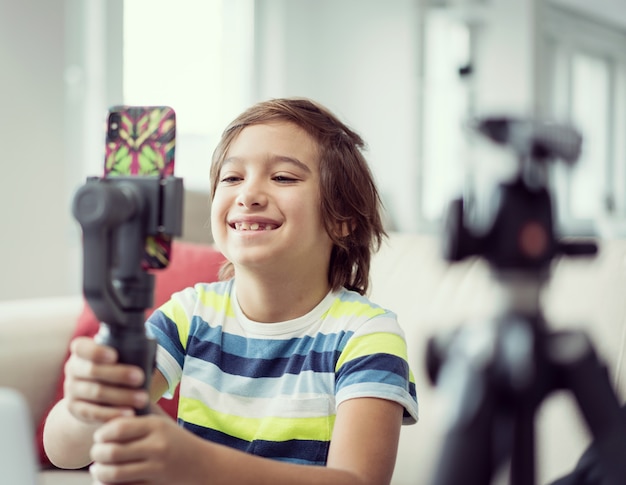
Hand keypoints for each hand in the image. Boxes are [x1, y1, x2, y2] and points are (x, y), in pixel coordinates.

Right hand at [63, 337, 148, 423]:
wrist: (96, 395)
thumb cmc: (115, 368)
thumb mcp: (117, 356)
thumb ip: (126, 350)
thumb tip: (149, 347)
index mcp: (81, 351)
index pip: (82, 347)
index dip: (96, 351)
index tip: (115, 355)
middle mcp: (73, 369)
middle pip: (93, 370)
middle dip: (119, 374)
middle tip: (140, 377)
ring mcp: (71, 390)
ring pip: (96, 392)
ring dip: (121, 396)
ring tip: (142, 398)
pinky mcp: (74, 409)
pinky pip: (93, 412)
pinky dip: (112, 413)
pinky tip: (129, 413)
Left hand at [89, 415, 206, 484]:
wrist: (203, 465)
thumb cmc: (178, 440)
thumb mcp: (163, 421)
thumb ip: (142, 410)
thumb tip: (115, 399)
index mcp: (157, 426)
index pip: (118, 428)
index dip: (102, 433)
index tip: (99, 435)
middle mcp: (157, 446)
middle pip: (113, 451)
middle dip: (97, 453)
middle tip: (95, 452)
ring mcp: (156, 468)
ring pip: (114, 473)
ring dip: (99, 471)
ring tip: (97, 467)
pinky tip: (105, 479)